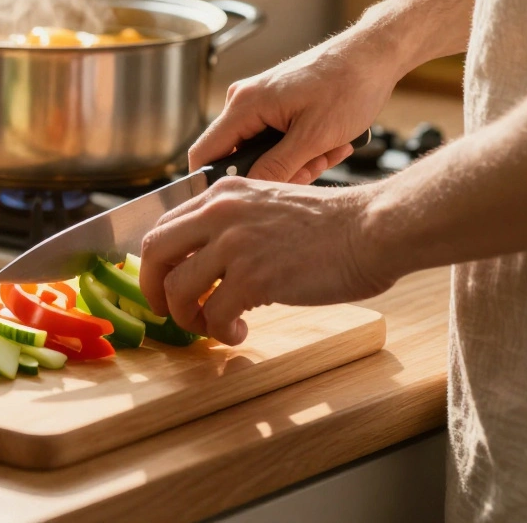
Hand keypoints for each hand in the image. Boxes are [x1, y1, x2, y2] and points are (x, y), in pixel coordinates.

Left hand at [138, 177, 395, 345]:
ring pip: (178, 289)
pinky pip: (215, 315)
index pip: (164, 226)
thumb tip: (206, 262)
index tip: (164, 282)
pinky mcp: (254, 277)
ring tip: (211, 327)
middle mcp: (220, 213)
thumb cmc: (331, 225)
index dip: (157, 262)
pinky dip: (221, 332)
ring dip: (188, 318)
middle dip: (153, 289)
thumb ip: (233, 224)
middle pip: (155, 253)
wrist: (373, 229)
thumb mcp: (268, 205)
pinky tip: (238, 333)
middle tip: (167, 311)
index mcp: (222, 194)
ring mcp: (235, 244)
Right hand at [191, 31, 399, 182]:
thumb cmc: (349, 85)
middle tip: (311, 171)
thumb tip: (248, 190)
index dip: (212, 182)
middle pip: (237, 155)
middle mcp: (244, 100)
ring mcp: (259, 100)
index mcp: (244, 104)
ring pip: (262, 150)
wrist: (374, 54)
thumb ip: (276, 167)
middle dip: (274, 172)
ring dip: (295, 161)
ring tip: (329, 152)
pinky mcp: (275, 102)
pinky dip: (301, 147)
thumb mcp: (314, 137)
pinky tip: (329, 143)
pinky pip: (276, 138)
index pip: (204, 153)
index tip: (239, 200)